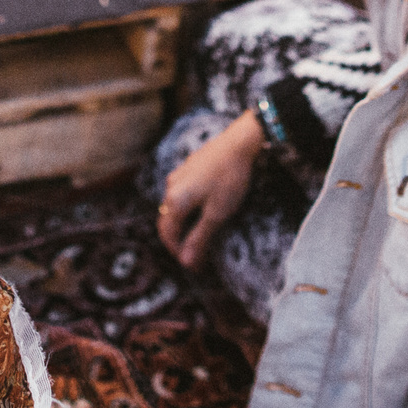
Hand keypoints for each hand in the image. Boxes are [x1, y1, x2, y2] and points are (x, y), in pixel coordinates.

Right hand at [157, 112, 264, 269]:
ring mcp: (178, 174)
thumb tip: (186, 262)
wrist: (239, 142)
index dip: (178, 252)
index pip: (168, 234)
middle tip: (195, 254)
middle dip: (178, 240)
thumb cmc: (230, 178)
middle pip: (167, 220)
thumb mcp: (217, 214)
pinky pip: (180, 193)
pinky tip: (201, 209)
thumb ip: (199, 238)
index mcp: (175, 201)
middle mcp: (171, 187)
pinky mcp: (188, 166)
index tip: (193, 265)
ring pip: (173, 205)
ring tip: (198, 234)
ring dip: (182, 223)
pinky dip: (186, 208)